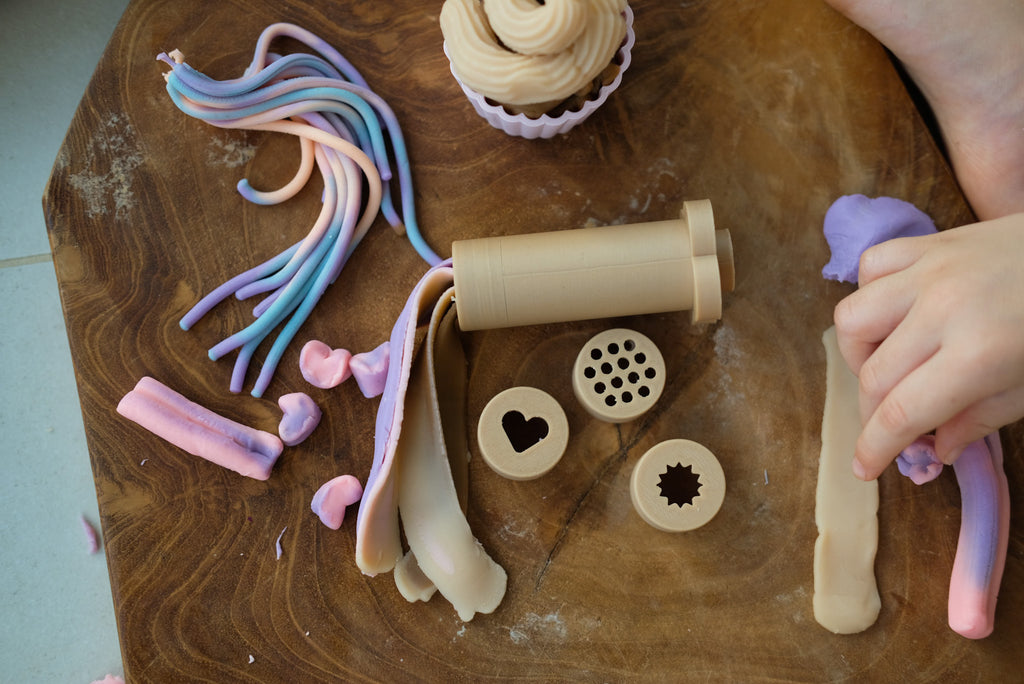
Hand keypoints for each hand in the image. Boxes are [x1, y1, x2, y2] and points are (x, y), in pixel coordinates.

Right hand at [833, 213, 1023, 479]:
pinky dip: (872, 294)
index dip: (875, 447)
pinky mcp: (931, 243)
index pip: (902, 413)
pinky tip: (896, 312)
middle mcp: (942, 310)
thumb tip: (935, 448)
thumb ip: (980, 419)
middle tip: (891, 425)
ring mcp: (930, 271)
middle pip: (873, 375)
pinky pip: (872, 267)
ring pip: (852, 319)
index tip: (863, 469)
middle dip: (872, 412)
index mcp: (978, 355)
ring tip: (887, 363)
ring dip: (859, 353)